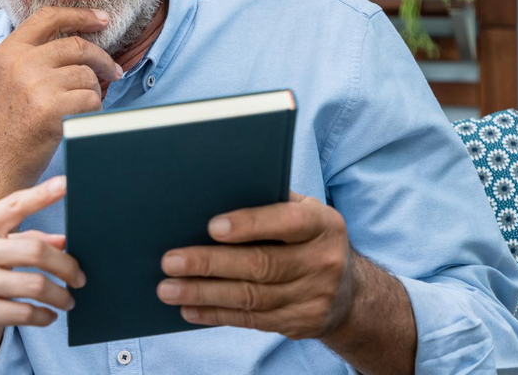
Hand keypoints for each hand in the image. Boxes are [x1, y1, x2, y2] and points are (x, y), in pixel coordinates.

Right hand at [0, 7, 123, 187]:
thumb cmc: (6, 125)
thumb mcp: (7, 79)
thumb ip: (33, 56)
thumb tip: (81, 42)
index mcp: (8, 51)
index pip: (48, 17)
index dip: (80, 15)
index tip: (102, 19)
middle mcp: (20, 63)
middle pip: (77, 46)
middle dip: (102, 59)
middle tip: (112, 71)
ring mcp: (35, 85)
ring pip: (87, 75)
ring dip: (92, 92)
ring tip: (79, 107)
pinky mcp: (50, 109)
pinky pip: (91, 99)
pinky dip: (93, 111)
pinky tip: (79, 120)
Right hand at [0, 176, 85, 343]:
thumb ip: (17, 240)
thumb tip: (62, 242)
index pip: (14, 204)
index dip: (43, 193)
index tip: (67, 184)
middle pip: (37, 250)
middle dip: (67, 266)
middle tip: (80, 277)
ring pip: (36, 286)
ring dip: (60, 296)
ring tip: (67, 301)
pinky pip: (24, 313)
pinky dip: (43, 317)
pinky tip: (47, 316)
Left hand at [156, 192, 358, 339]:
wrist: (350, 291)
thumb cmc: (307, 236)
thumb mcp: (303, 211)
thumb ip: (268, 201)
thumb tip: (211, 193)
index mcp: (323, 224)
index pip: (286, 222)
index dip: (249, 224)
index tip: (211, 227)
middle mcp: (323, 262)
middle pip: (261, 265)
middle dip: (210, 263)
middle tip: (170, 261)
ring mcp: (314, 297)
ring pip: (251, 297)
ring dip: (204, 293)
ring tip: (167, 288)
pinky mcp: (300, 324)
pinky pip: (252, 320)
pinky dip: (216, 314)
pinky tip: (188, 308)